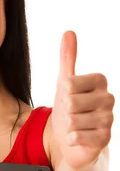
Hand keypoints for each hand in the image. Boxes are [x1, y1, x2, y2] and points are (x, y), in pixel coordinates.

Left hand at [52, 30, 114, 168]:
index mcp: (100, 81)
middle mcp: (109, 98)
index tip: (69, 98)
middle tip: (72, 114)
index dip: (62, 94)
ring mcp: (109, 119)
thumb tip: (68, 32)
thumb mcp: (65, 82)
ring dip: (67, 126)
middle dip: (65, 112)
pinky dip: (71, 139)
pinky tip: (77, 137)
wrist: (71, 138)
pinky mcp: (104, 139)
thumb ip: (68, 58)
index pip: (69, 84)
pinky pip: (77, 136)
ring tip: (75, 126)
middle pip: (70, 102)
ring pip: (72, 120)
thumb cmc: (69, 108)